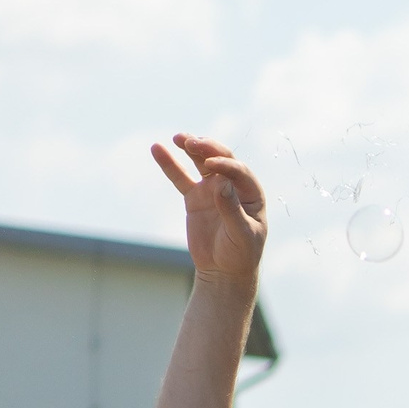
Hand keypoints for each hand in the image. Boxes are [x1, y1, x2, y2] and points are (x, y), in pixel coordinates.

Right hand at [151, 135, 265, 282]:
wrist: (224, 270)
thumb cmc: (240, 254)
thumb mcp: (241, 235)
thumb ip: (231, 209)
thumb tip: (221, 183)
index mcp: (251, 193)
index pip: (238, 171)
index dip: (225, 165)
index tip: (211, 165)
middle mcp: (233, 185)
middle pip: (220, 160)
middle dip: (207, 149)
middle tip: (192, 142)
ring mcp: (212, 189)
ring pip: (201, 162)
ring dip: (191, 147)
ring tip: (178, 137)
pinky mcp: (195, 196)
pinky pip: (181, 177)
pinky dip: (170, 163)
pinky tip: (157, 148)